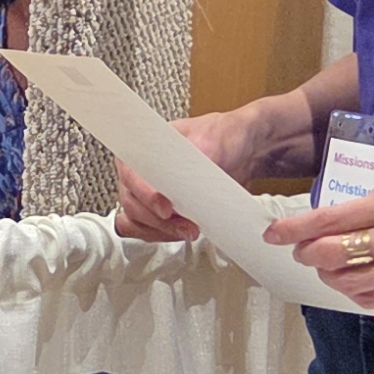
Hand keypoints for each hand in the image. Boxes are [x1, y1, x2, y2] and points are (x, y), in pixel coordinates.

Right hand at [113, 101, 300, 245]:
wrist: (242, 151)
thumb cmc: (223, 137)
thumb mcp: (213, 141)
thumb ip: (197, 158)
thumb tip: (185, 181)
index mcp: (145, 147)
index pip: (131, 175)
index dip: (144, 194)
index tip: (166, 208)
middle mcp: (140, 171)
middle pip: (132, 203)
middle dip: (157, 221)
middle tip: (186, 226)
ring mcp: (147, 193)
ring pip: (137, 221)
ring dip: (161, 231)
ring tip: (189, 230)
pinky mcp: (159, 211)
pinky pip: (147, 230)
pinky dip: (161, 235)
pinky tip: (181, 232)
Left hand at [285, 178, 373, 308]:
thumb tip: (334, 218)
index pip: (333, 218)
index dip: (297, 229)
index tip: (275, 234)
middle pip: (336, 253)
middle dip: (308, 254)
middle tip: (301, 251)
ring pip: (352, 281)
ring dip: (329, 276)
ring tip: (326, 269)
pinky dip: (355, 293)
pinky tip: (351, 284)